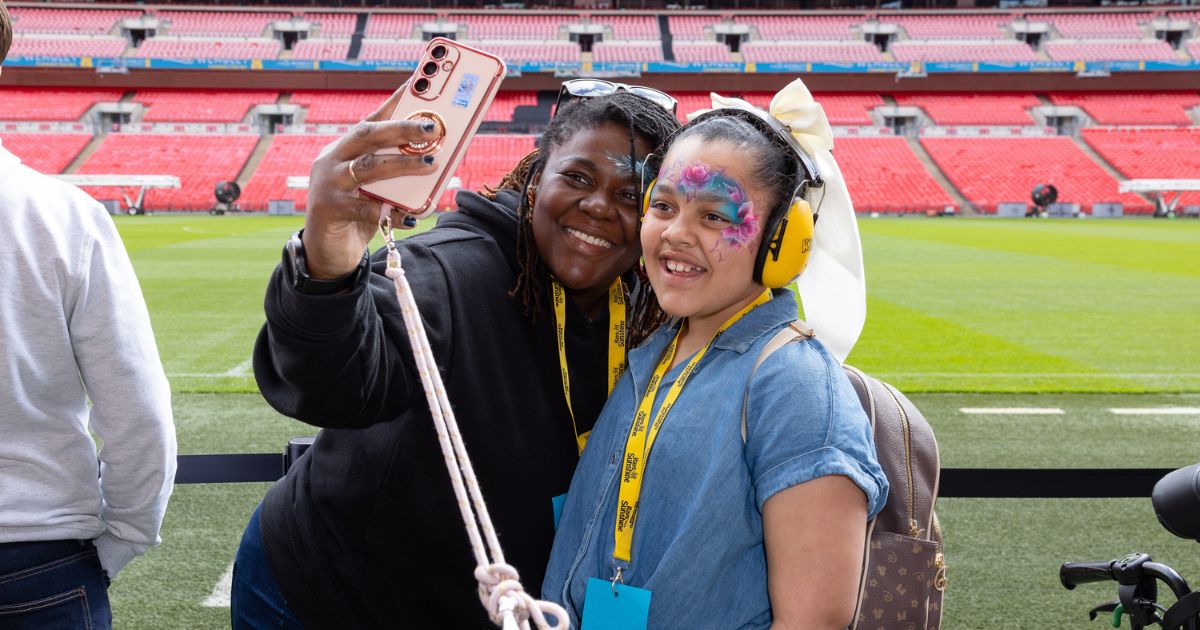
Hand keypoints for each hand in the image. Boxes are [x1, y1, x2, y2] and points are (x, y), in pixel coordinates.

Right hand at [303, 85, 440, 278]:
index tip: (416, 86)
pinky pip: (367, 209)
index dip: (393, 104)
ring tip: (431, 163)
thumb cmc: (357, 215)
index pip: (371, 120)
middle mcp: (332, 160)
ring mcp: (328, 184)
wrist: (326, 253)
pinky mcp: (329, 210)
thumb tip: (435, 158)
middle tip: (432, 127)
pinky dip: (392, 213)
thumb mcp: (376, 188)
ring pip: (369, 167)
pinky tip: (412, 216)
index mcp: (343, 148)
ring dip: (403, 164)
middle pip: (368, 135)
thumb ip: (394, 173)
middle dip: (402, 129)